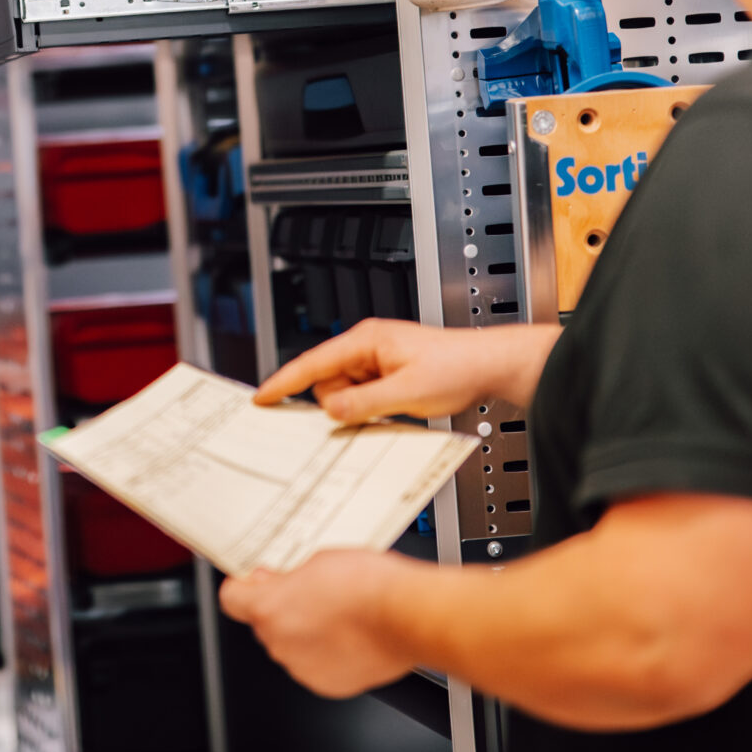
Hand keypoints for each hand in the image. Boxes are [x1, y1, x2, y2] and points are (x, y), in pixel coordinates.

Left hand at [220, 550, 420, 697]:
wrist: (408, 616)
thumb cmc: (370, 585)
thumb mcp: (318, 560)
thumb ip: (286, 577)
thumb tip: (275, 582)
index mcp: (271, 609)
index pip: (231, 600)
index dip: (243, 588)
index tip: (253, 583)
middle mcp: (281, 643)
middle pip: (265, 623)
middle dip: (282, 609)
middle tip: (309, 593)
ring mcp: (303, 667)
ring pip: (291, 646)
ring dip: (304, 632)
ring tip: (337, 615)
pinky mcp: (328, 684)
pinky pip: (314, 665)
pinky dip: (325, 653)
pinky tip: (347, 636)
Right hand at [253, 317, 556, 423]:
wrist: (490, 366)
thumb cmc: (458, 366)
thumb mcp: (407, 393)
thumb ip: (364, 403)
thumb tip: (330, 410)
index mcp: (366, 340)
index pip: (312, 363)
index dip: (284, 382)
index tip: (262, 396)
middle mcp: (367, 347)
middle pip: (328, 383)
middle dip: (341, 403)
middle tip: (373, 410)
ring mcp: (377, 361)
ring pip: (345, 394)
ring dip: (361, 407)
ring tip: (396, 406)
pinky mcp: (387, 375)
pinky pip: (363, 397)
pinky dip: (372, 408)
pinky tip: (396, 409)